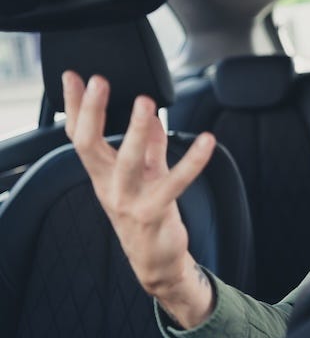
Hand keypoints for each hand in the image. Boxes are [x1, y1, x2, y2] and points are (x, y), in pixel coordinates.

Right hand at [62, 70, 216, 327]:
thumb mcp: (145, 175)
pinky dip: (192, 161)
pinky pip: (174, 182)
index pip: (79, 136)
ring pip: (126, 161)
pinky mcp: (154, 213)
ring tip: (144, 103)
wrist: (157, 261)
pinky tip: (207, 142)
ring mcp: (128, 201)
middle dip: (92, 112)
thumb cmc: (149, 212)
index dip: (76, 107)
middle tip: (99, 81)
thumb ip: (149, 145)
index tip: (74, 77)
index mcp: (102, 174)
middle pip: (89, 145)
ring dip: (134, 131)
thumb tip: (152, 114)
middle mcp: (109, 186)